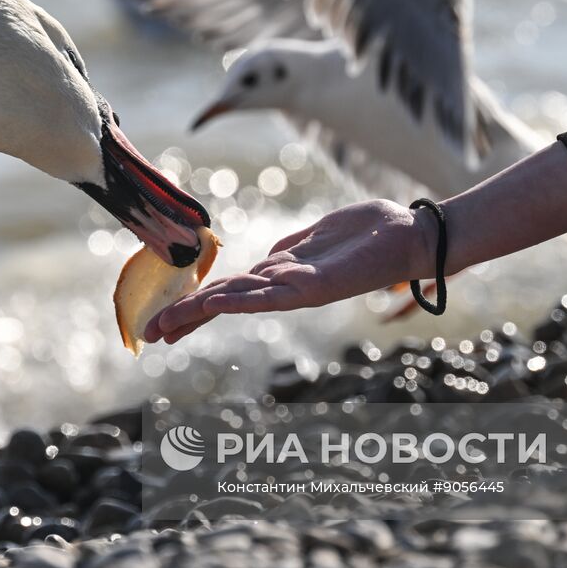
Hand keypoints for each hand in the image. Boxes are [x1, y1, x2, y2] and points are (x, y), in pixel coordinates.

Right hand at [143, 199, 435, 344]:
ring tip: (167, 325)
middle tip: (151, 335)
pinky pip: (271, 294)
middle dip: (186, 317)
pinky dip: (239, 298)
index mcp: (285, 273)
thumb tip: (264, 264)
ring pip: (239, 299)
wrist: (414, 235)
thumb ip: (292, 250)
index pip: (230, 289)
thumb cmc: (373, 232)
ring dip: (201, 311)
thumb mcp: (320, 236)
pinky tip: (214, 303)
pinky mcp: (315, 286)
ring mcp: (298, 287)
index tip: (165, 320)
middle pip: (225, 300)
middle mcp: (286, 285)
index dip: (195, 303)